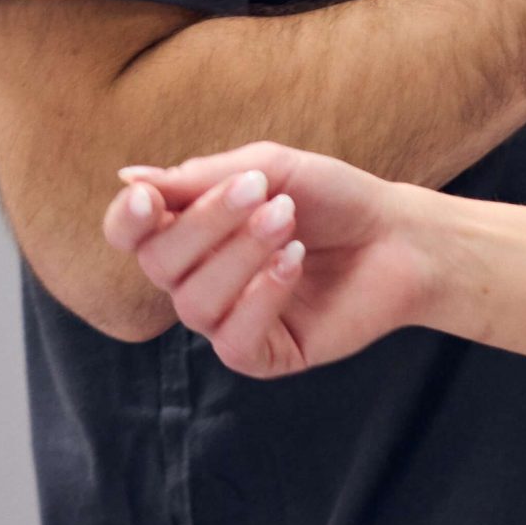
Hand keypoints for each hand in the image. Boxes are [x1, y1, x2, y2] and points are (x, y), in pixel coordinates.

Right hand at [101, 142, 424, 376]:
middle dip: (208, 224)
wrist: (399, 235)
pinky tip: (295, 263)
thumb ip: (201, 177)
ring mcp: (229, 320)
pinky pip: (233, 341)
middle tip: (264, 193)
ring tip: (289, 221)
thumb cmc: (334, 197)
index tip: (149, 200)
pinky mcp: (263, 355)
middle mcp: (200, 279)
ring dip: (241, 255)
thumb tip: (128, 179)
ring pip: (194, 303)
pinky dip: (261, 297)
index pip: (131, 235)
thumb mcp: (271, 169)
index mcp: (192, 233)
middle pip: (159, 263)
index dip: (126, 220)